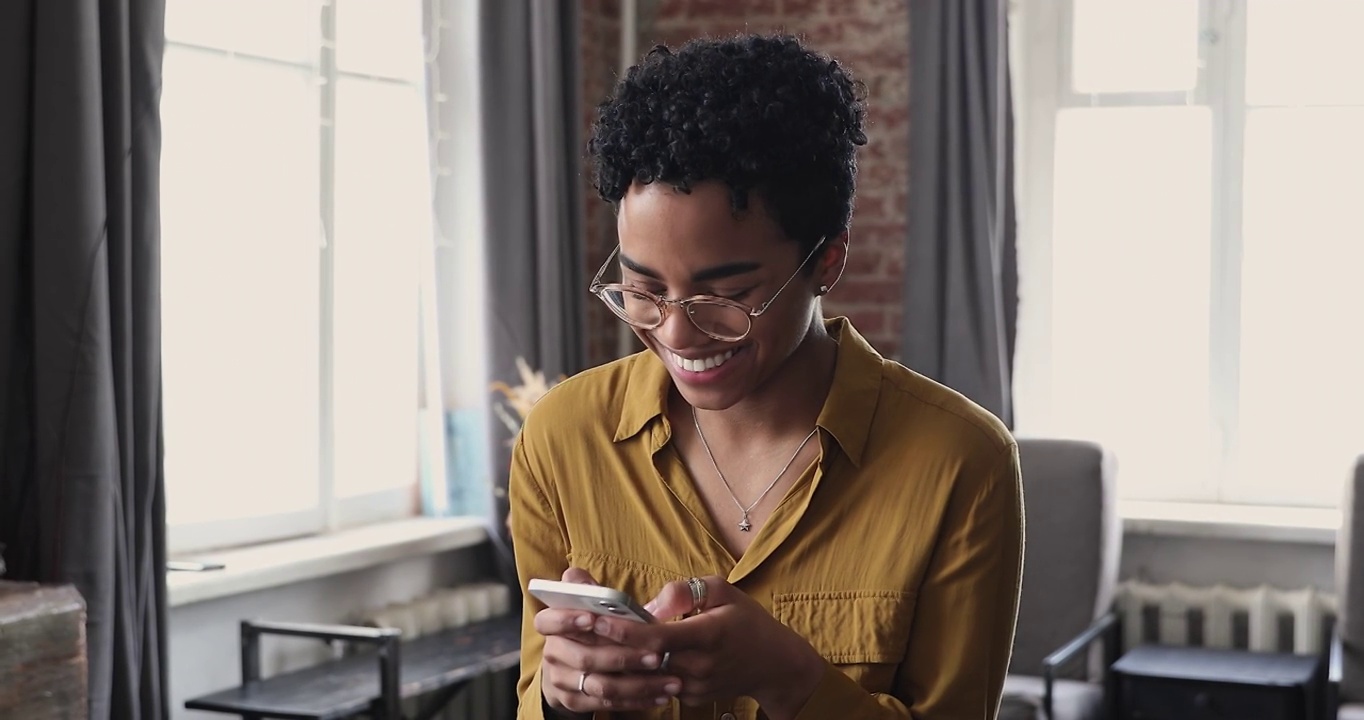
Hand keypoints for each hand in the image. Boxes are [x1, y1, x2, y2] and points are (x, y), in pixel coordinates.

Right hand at [535, 568, 682, 714]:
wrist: (572, 664)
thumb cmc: (590, 624)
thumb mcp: (586, 601)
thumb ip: (587, 588)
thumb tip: (583, 581)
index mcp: (551, 625)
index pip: (547, 621)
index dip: (567, 619)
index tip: (593, 618)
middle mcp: (553, 654)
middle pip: (585, 658)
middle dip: (624, 657)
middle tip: (657, 655)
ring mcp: (562, 681)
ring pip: (601, 686)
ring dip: (639, 684)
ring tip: (671, 681)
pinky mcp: (575, 702)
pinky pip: (607, 705)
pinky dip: (636, 701)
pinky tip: (660, 696)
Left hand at [592, 576, 826, 719]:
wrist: (773, 664)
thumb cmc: (748, 621)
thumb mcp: (723, 591)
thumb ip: (686, 591)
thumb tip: (651, 604)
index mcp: (709, 634)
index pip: (658, 636)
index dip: (624, 630)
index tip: (596, 618)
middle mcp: (700, 666)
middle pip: (646, 659)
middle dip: (612, 645)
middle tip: (580, 627)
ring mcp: (695, 686)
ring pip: (648, 674)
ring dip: (621, 659)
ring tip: (592, 641)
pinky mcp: (690, 697)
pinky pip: (658, 683)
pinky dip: (640, 670)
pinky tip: (622, 656)